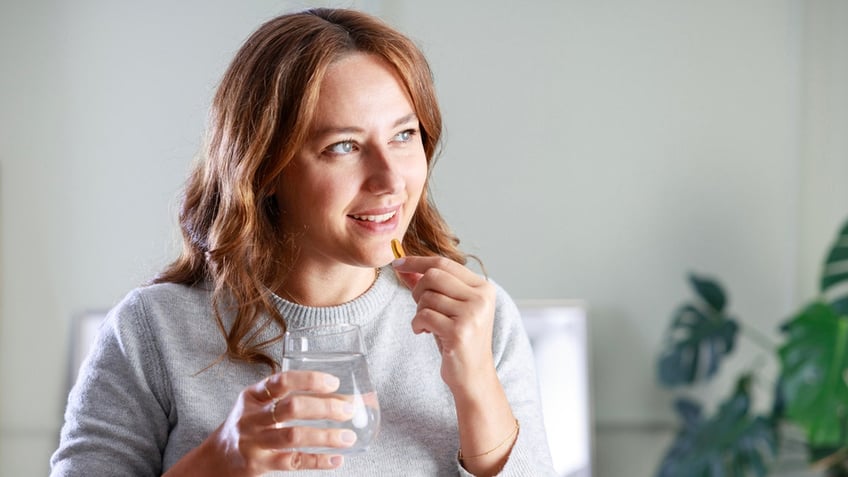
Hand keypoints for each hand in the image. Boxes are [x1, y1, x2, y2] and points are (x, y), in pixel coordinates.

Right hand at [167, 371, 355, 475]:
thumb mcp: (257, 405)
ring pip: (293, 437)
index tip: (333, 382)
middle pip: (291, 408)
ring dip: (326, 436)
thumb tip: (340, 396)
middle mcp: (252, 416)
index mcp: (253, 395)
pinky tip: (336, 458)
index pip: (282, 380)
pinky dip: (317, 460)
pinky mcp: (258, 464)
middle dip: (324, 407)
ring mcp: (254, 442)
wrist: (214, 460)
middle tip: (349, 409)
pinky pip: (292, 462)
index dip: (309, 379)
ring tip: (348, 436)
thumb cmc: (246, 426)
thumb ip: (288, 397)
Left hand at [391, 256, 496, 394]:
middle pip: (434, 275)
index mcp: (483, 287)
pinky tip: (424, 332)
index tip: (397, 263)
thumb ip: (430, 285)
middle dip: (418, 290)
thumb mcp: (447, 308)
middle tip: (419, 306)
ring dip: (419, 311)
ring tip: (427, 324)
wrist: (473, 376)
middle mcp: (481, 298)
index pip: (444, 263)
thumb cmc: (459, 340)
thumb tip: (404, 265)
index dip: (417, 261)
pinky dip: (417, 324)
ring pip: (427, 297)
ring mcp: (472, 315)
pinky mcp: (459, 332)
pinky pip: (424, 315)